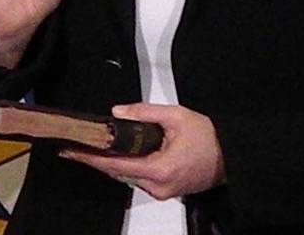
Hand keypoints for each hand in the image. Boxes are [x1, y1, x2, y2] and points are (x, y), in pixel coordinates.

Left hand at [59, 103, 225, 198]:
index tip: (71, 151)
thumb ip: (143, 113)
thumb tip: (116, 113)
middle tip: (75, 144)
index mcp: (160, 170)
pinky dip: (125, 165)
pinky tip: (114, 154)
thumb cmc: (209, 137)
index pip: (115, 165)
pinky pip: (138, 178)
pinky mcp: (166, 190)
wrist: (232, 156)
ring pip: (127, 176)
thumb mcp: (175, 116)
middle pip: (118, 173)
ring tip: (89, 146)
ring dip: (110, 162)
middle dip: (96, 158)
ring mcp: (162, 191)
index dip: (91, 158)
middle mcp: (159, 186)